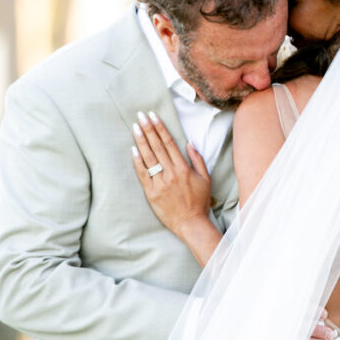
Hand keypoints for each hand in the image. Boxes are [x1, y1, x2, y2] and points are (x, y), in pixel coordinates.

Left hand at [132, 111, 211, 236]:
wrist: (190, 223)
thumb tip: (189, 143)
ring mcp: (160, 183)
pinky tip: (133, 150)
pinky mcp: (151, 193)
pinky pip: (143, 174)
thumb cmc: (199, 201)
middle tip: (140, 116)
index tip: (153, 116)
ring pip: (149, 158)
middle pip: (157, 147)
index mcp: (184, 168)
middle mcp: (171, 173)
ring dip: (141, 141)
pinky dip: (137, 161)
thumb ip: (198, 159)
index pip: (169, 143)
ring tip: (135, 127)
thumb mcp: (206, 178)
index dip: (160, 128)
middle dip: (148, 129)